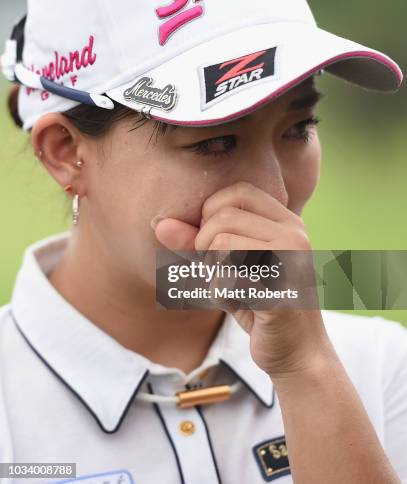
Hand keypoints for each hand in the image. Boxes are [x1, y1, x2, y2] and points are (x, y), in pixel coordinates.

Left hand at [153, 180, 332, 378]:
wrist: (298, 353)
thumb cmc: (259, 305)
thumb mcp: (225, 267)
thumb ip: (196, 243)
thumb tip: (158, 224)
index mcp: (286, 221)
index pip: (236, 192)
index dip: (210, 214)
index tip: (213, 244)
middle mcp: (294, 233)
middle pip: (223, 216)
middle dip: (204, 244)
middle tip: (217, 270)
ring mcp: (291, 261)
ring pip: (222, 242)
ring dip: (212, 270)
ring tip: (229, 286)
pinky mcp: (281, 292)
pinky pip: (227, 277)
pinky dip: (218, 291)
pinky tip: (235, 302)